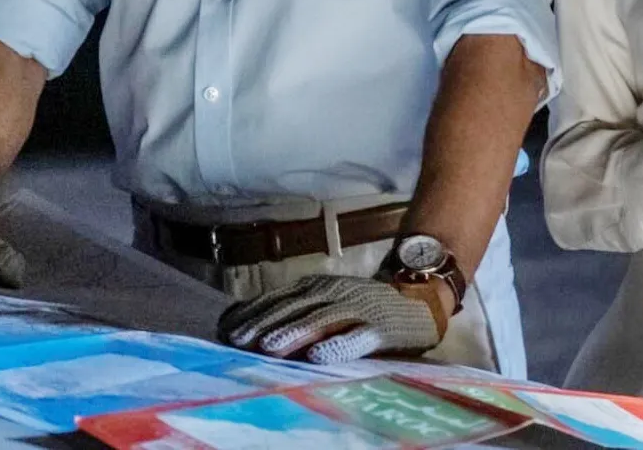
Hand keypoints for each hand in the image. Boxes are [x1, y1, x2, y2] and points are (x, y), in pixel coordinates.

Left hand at [219, 274, 443, 364]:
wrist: (419, 295)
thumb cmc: (362, 305)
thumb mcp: (325, 299)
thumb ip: (293, 308)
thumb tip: (244, 322)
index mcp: (317, 286)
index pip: (278, 298)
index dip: (252, 312)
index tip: (224, 329)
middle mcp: (334, 293)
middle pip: (294, 307)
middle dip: (264, 323)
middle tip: (237, 340)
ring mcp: (358, 308)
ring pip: (321, 320)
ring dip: (294, 332)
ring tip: (269, 347)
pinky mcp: (381, 327)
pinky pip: (358, 337)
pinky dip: (338, 345)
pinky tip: (319, 356)